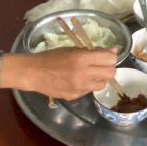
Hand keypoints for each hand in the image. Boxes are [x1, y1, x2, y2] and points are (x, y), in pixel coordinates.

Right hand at [0, 47, 117, 98]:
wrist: (33, 73)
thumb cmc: (51, 57)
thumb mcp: (72, 49)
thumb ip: (93, 51)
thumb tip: (113, 51)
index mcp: (82, 58)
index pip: (110, 59)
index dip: (110, 57)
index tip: (106, 56)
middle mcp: (83, 74)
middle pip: (111, 73)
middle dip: (108, 68)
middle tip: (100, 65)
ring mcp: (79, 87)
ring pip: (103, 84)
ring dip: (99, 78)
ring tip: (89, 73)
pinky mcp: (75, 96)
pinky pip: (89, 90)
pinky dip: (88, 84)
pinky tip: (77, 80)